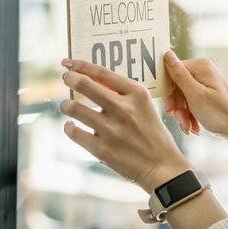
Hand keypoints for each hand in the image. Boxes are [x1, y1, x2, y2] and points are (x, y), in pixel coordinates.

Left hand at [60, 58, 190, 192]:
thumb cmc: (151, 132)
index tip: (69, 62)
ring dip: (66, 105)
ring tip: (68, 106)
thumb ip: (122, 93)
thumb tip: (91, 79)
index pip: (102, 72)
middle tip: (66, 78)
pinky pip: (73, 132)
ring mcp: (112, 129)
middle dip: (69, 78)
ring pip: (74, 108)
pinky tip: (71, 126)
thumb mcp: (144, 105)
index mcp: (137, 94)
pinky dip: (69, 127)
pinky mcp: (102, 149)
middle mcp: (124, 108)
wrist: (161, 166)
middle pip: (84, 84)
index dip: (81, 65)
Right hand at [163, 51, 227, 142]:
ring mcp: (209, 79)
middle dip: (178, 106)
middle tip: (181, 121)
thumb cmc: (221, 114)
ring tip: (189, 127)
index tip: (170, 110)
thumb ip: (179, 74)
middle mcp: (206, 68)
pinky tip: (194, 125)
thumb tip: (166, 53)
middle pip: (178, 85)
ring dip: (184, 112)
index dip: (169, 92)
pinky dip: (191, 112)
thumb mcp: (195, 95)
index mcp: (202, 65)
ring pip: (185, 94)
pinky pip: (194, 99)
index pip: (173, 72)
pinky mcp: (211, 90)